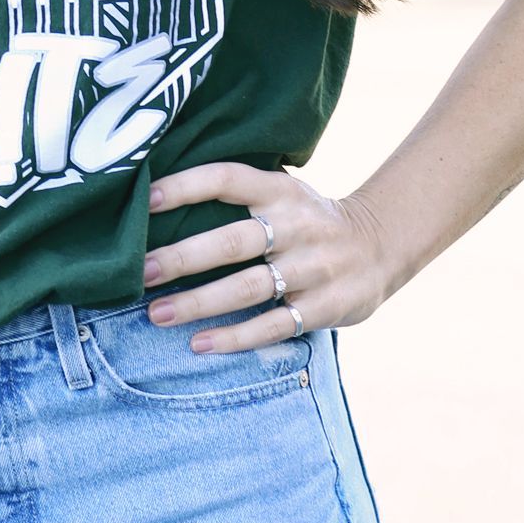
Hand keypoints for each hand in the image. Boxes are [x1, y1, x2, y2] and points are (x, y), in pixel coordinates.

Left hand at [142, 163, 390, 349]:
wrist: (382, 245)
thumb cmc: (308, 220)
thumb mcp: (284, 193)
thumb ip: (239, 195)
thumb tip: (158, 201)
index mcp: (281, 191)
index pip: (227, 179)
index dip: (186, 186)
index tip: (145, 200)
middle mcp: (296, 226)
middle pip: (232, 242)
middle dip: (182, 258)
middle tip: (141, 272)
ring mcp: (313, 268)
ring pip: (248, 288)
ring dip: (199, 303)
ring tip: (157, 314)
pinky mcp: (323, 307)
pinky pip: (273, 326)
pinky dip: (235, 337)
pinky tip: (200, 344)